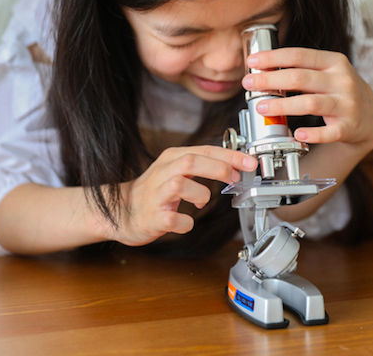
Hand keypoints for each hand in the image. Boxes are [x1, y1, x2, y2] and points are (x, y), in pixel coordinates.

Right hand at [102, 146, 256, 247]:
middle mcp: (163, 172)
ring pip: (180, 184)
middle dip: (218, 167)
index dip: (229, 155)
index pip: (204, 150)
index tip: (249, 162)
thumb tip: (234, 166)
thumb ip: (202, 166)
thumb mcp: (176, 170)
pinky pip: (174, 218)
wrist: (123, 211)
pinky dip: (186, 222)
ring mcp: (156, 194)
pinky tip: (186, 221)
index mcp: (172, 158)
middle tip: (235, 177)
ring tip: (201, 201)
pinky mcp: (153, 216)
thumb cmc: (155, 191)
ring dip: (200, 194)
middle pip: (192, 161)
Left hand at [241, 47, 372, 147]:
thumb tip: (262, 69)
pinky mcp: (349, 126)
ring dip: (282, 105)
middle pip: (300, 78)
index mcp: (333, 62)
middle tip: (248, 84)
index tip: (252, 61)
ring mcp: (347, 103)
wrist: (371, 115)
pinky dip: (313, 134)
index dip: (273, 58)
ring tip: (261, 108)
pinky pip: (329, 132)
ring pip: (310, 103)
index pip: (298, 55)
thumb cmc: (339, 90)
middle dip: (270, 80)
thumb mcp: (326, 72)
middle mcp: (341, 80)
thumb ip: (300, 69)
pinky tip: (297, 134)